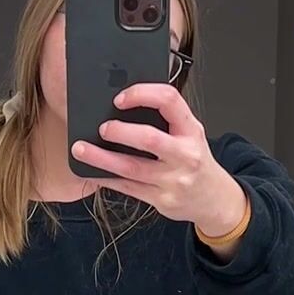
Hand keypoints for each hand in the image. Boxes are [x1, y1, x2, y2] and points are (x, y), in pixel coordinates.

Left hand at [72, 84, 247, 239]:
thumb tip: (124, 104)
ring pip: (132, 168)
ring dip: (102, 158)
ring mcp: (174, 180)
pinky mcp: (161, 200)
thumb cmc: (195, 160)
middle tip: (101, 128)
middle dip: (120, 131)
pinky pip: (128, 188)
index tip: (120, 98)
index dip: (142, 94)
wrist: (214, 199)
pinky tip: (90, 171)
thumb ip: (166, 120)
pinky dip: (106, 178)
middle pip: (149, 138)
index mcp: (191, 130)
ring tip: (80, 149)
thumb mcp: (190, 134)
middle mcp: (186, 155)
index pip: (169, 101)